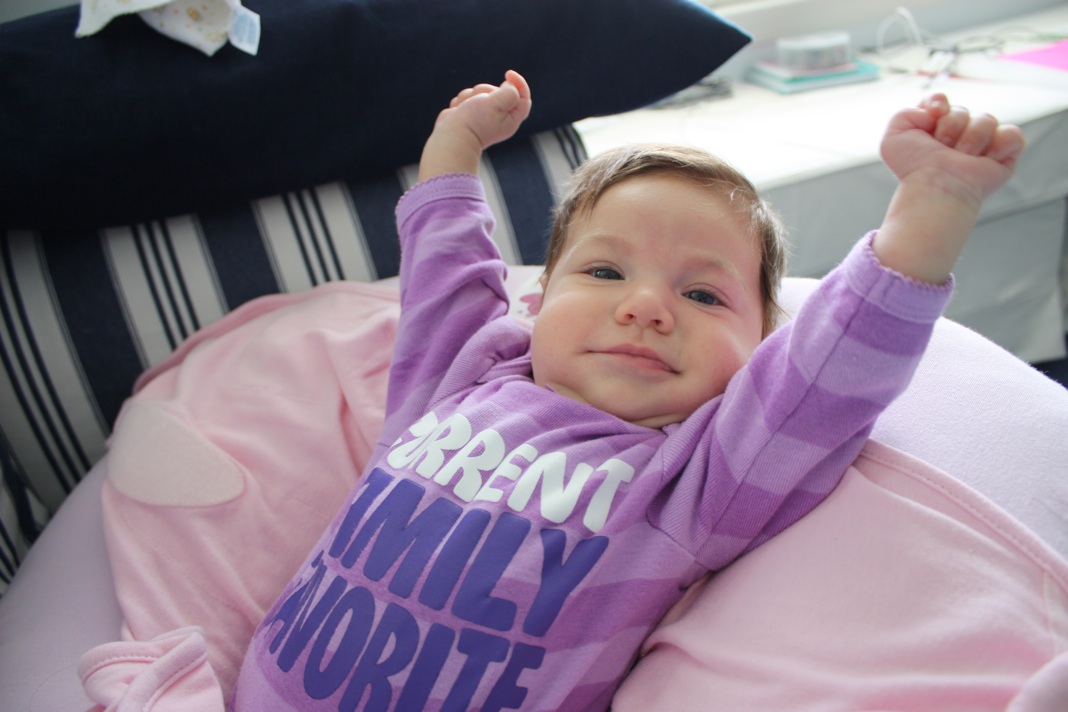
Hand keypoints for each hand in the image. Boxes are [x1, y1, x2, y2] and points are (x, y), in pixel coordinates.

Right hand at [418, 70, 531, 179]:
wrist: (450, 137)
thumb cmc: (474, 122)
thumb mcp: (497, 105)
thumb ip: (509, 93)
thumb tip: (510, 85)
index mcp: (511, 118)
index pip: (523, 97)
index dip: (518, 83)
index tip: (508, 73)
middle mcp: (499, 117)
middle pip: (499, 90)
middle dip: (486, 90)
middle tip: (480, 102)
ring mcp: (483, 115)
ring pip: (480, 91)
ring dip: (471, 95)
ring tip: (467, 109)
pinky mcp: (469, 112)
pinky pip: (467, 96)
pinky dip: (462, 101)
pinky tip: (458, 112)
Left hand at [880, 93, 1024, 207]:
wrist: (935, 185)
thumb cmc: (913, 167)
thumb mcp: (893, 137)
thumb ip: (904, 113)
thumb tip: (937, 110)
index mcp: (932, 130)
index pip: (939, 100)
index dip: (938, 101)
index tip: (935, 113)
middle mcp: (957, 135)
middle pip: (962, 110)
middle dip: (950, 126)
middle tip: (943, 148)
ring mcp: (981, 144)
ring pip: (987, 119)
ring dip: (971, 138)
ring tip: (961, 157)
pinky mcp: (1003, 154)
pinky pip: (1013, 134)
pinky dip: (1000, 144)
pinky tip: (984, 159)